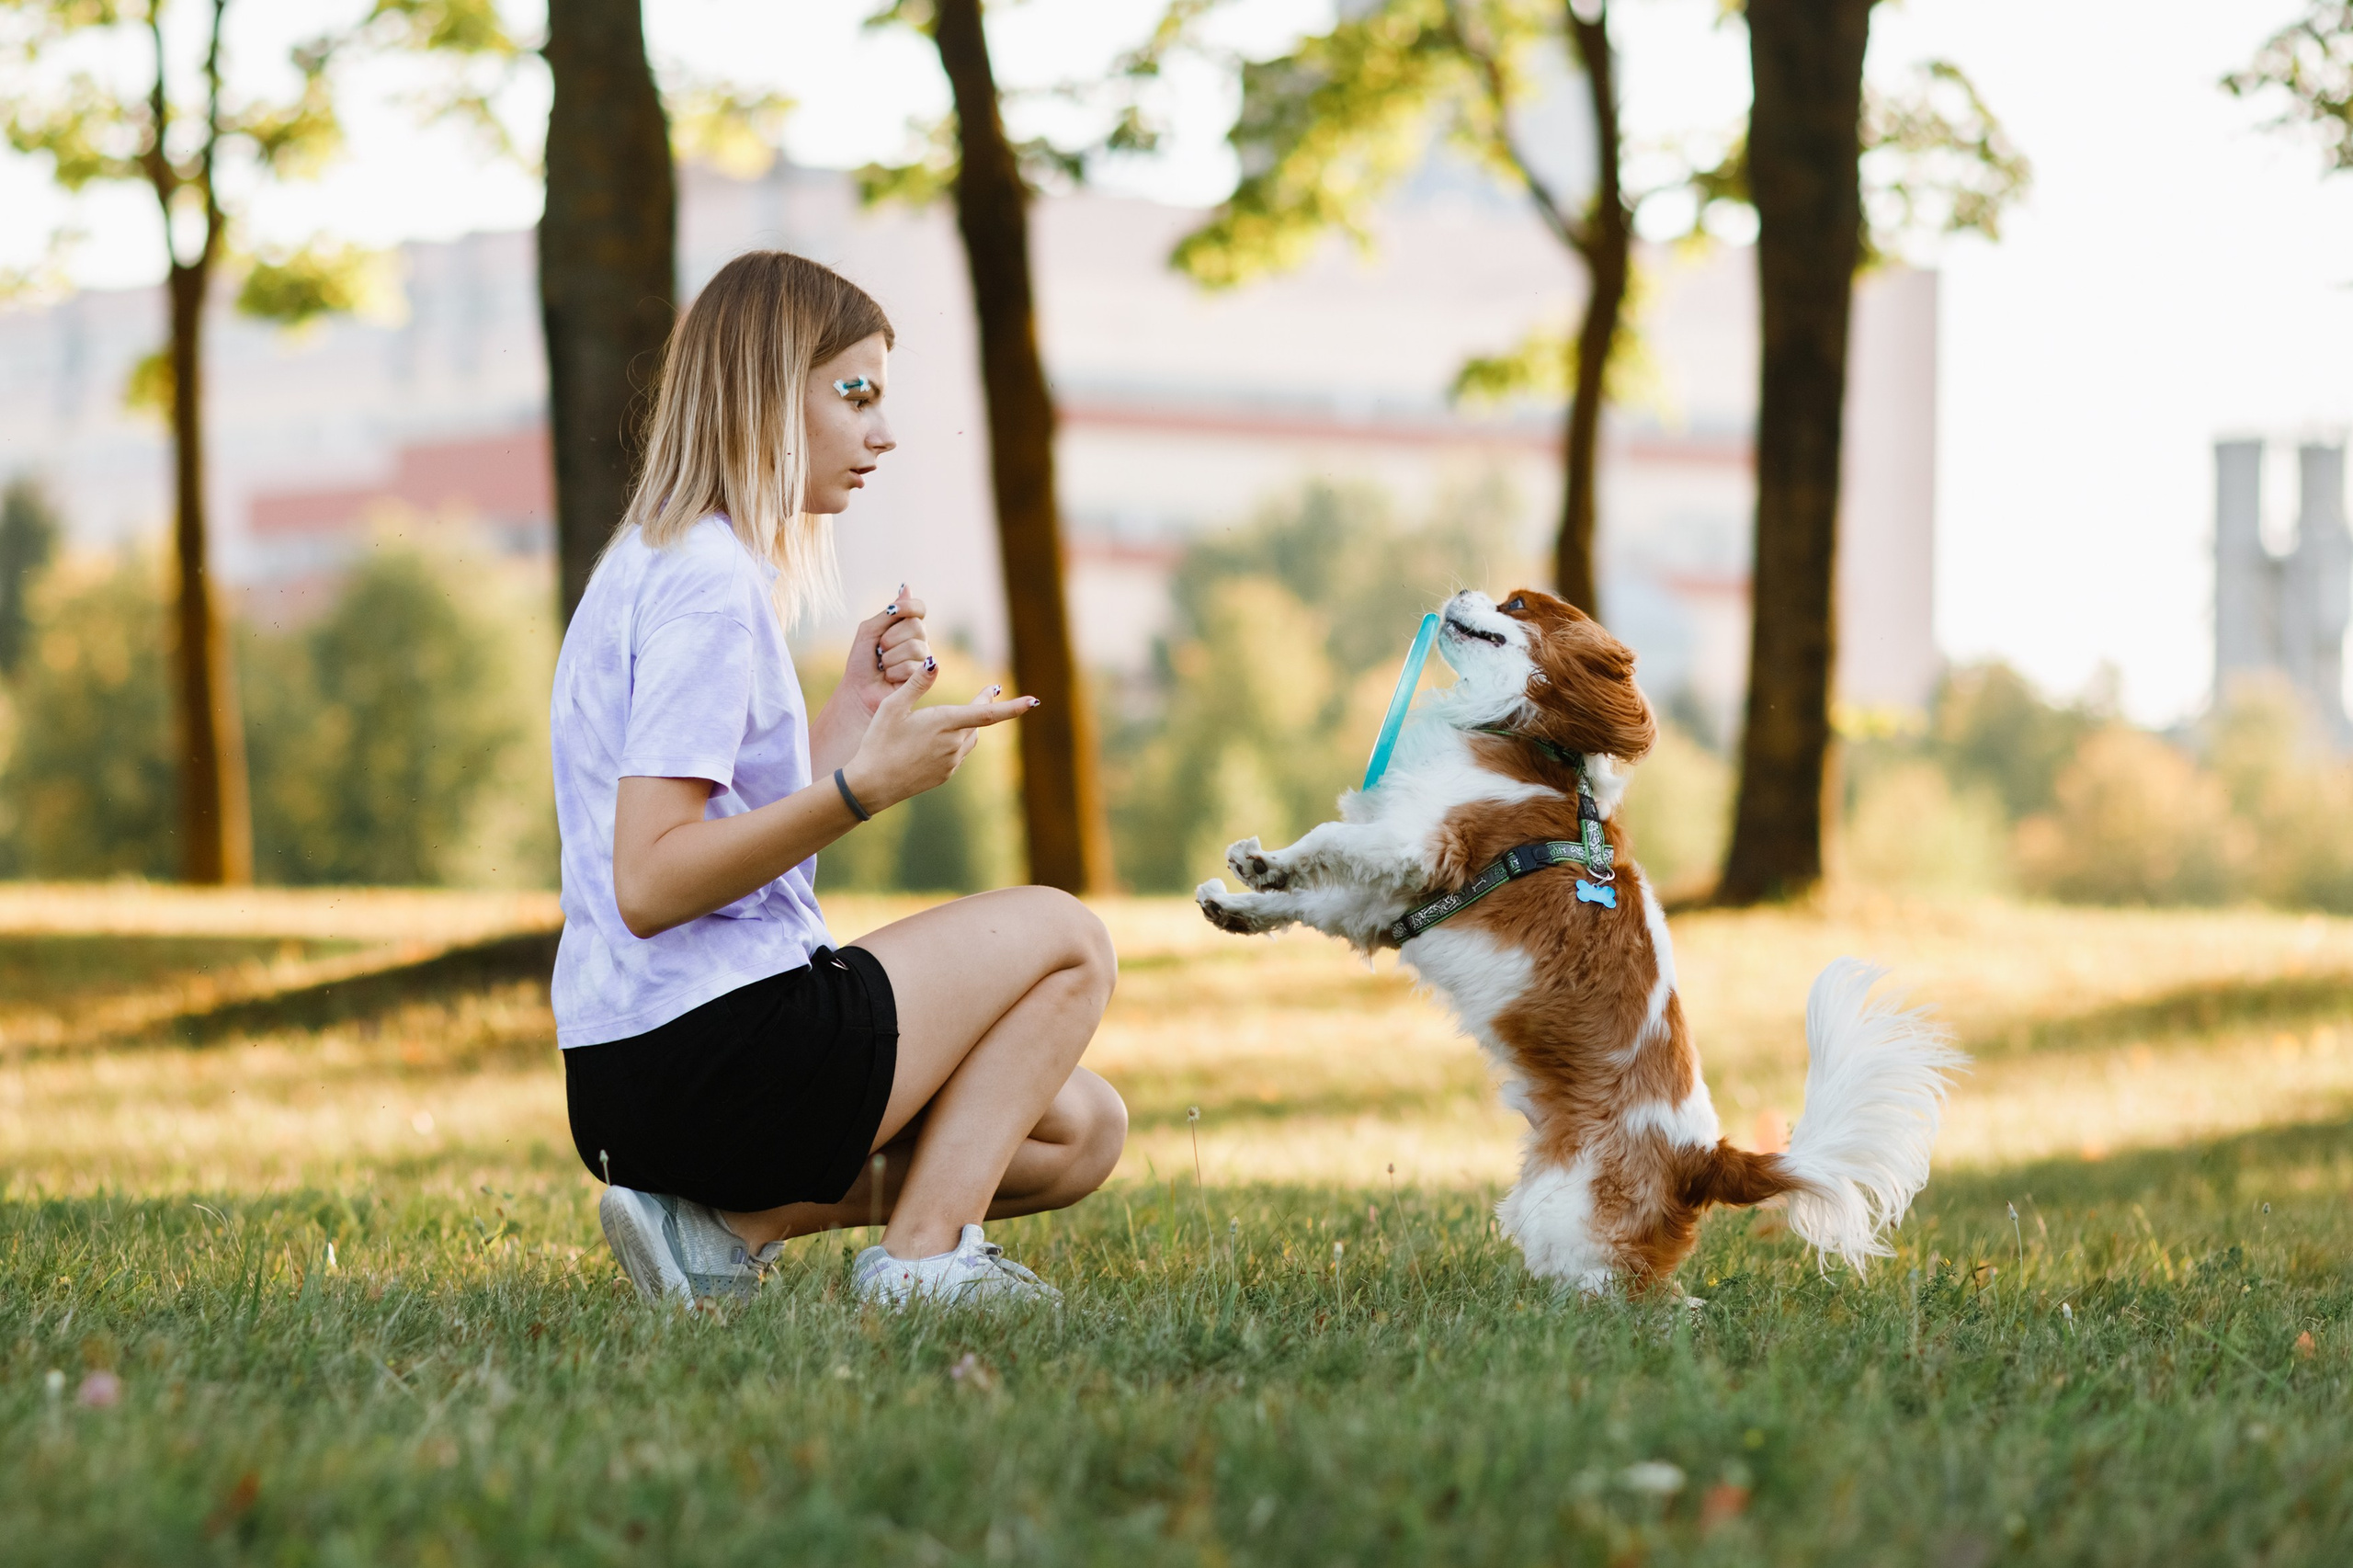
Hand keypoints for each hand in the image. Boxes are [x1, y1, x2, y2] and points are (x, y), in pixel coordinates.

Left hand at [839, 583, 929, 716]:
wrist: (858, 690)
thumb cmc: (862, 661)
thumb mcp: (869, 631)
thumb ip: (888, 613)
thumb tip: (906, 587)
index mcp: (907, 627)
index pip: (919, 608)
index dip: (908, 607)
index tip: (892, 611)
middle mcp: (920, 641)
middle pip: (917, 626)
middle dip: (890, 638)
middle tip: (879, 651)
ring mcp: (924, 660)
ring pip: (915, 647)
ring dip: (890, 658)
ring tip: (883, 667)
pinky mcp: (925, 678)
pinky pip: (913, 666)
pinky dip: (894, 672)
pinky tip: (890, 678)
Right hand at [839, 658, 1035, 812]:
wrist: (871, 785)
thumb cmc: (878, 741)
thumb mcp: (892, 706)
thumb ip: (916, 683)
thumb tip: (935, 662)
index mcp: (944, 723)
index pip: (987, 714)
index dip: (1012, 707)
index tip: (1033, 702)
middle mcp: (953, 744)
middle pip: (979, 722)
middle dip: (985, 705)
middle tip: (991, 690)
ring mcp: (950, 763)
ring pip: (970, 738)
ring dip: (971, 724)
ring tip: (970, 710)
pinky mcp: (945, 775)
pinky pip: (959, 753)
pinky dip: (958, 740)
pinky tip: (944, 737)